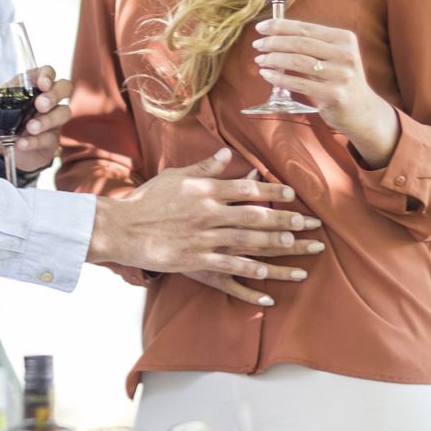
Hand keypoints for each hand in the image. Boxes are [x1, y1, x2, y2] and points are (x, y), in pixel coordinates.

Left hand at [0, 68, 71, 174]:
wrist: (3, 151)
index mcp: (29, 87)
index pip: (46, 73)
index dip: (47, 74)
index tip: (41, 82)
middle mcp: (46, 100)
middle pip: (64, 88)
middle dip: (54, 95)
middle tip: (39, 105)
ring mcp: (52, 120)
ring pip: (64, 112)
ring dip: (47, 120)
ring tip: (29, 128)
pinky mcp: (52, 140)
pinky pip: (51, 138)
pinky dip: (36, 141)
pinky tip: (22, 144)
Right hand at [87, 148, 324, 278]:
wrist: (121, 227)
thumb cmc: (148, 200)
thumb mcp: (176, 176)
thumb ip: (205, 167)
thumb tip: (228, 153)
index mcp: (205, 190)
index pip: (247, 188)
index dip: (272, 191)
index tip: (292, 194)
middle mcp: (209, 213)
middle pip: (255, 216)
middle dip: (285, 219)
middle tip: (309, 223)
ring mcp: (203, 238)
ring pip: (247, 242)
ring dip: (275, 245)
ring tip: (297, 246)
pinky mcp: (194, 260)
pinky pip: (228, 266)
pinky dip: (249, 272)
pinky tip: (267, 277)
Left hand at [252, 18, 399, 164]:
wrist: (361, 111)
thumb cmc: (339, 80)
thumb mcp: (333, 56)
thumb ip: (311, 44)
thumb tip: (274, 34)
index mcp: (344, 38)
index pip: (306, 28)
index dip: (280, 26)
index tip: (260, 27)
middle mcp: (345, 54)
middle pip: (300, 43)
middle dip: (274, 42)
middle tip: (257, 45)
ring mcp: (341, 75)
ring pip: (298, 61)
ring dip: (274, 59)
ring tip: (259, 60)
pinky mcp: (334, 94)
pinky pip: (299, 83)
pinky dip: (278, 78)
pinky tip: (266, 74)